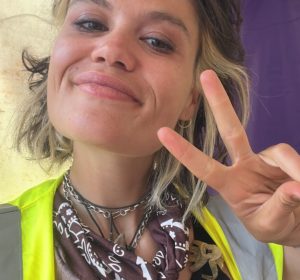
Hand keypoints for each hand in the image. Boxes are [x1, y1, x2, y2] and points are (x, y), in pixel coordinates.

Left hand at [157, 70, 299, 245]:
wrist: (295, 225)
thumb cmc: (274, 226)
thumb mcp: (270, 225)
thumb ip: (279, 207)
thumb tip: (296, 187)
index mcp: (228, 185)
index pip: (203, 165)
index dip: (184, 150)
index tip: (161, 132)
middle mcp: (243, 166)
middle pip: (230, 130)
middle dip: (219, 103)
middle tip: (205, 75)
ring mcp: (263, 160)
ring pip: (278, 151)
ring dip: (293, 169)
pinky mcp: (283, 160)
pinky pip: (292, 159)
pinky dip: (299, 171)